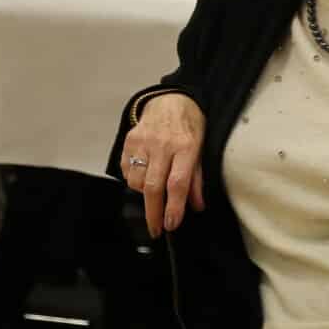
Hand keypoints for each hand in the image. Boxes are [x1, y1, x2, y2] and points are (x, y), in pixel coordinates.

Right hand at [119, 94, 207, 236]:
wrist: (170, 98)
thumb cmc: (189, 125)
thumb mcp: (201, 147)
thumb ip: (197, 178)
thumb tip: (196, 206)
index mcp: (185, 146)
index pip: (177, 183)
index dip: (174, 207)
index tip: (171, 225)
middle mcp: (163, 144)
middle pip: (153, 186)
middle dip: (154, 213)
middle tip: (156, 229)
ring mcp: (143, 142)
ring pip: (137, 181)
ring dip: (144, 195)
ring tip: (154, 195)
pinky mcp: (129, 141)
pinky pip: (126, 171)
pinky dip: (134, 181)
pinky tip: (143, 178)